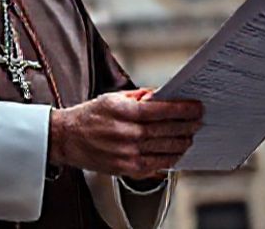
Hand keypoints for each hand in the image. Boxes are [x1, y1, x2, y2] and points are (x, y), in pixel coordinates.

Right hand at [49, 89, 202, 179]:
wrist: (66, 139)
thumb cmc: (88, 117)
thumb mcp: (112, 98)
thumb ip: (139, 97)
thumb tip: (161, 95)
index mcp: (123, 113)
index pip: (161, 110)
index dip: (182, 109)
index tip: (196, 107)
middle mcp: (126, 134)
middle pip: (166, 130)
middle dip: (187, 126)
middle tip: (198, 121)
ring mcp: (127, 153)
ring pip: (164, 149)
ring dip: (182, 143)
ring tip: (190, 137)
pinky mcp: (125, 168)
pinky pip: (154, 166)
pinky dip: (169, 160)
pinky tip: (175, 153)